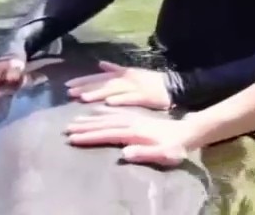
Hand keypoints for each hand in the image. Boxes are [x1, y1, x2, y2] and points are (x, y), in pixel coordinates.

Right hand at [64, 106, 198, 164]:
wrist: (188, 131)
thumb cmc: (175, 147)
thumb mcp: (163, 153)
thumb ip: (145, 153)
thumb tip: (124, 153)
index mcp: (135, 130)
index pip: (107, 133)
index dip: (89, 136)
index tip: (73, 138)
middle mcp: (131, 119)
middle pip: (103, 122)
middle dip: (84, 125)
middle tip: (66, 128)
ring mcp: (133, 115)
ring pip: (107, 113)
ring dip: (90, 115)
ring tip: (74, 117)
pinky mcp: (136, 113)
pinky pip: (115, 106)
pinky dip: (103, 104)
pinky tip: (95, 101)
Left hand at [66, 61, 172, 109]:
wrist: (174, 86)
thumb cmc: (151, 82)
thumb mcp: (132, 72)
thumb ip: (116, 70)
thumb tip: (100, 64)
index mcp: (122, 75)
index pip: (98, 78)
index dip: (83, 81)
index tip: (66, 85)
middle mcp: (126, 79)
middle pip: (102, 83)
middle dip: (85, 87)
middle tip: (68, 92)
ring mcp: (135, 87)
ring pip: (113, 90)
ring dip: (98, 93)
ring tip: (83, 98)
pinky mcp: (145, 96)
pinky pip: (131, 98)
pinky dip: (120, 99)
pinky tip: (109, 103)